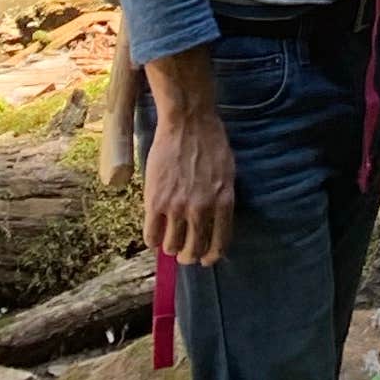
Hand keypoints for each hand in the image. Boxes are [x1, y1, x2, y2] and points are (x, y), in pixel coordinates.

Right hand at [142, 84, 237, 268]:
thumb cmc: (210, 142)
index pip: (219, 244)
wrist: (188, 121)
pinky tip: (155, 230)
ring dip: (169, 246)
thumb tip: (214, 226)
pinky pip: (151, 236)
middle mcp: (202, 209)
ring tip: (169, 238)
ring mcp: (177, 207)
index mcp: (223, 202)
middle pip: (193, 251)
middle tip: (184, 251)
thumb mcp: (227, 173)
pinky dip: (153, 239)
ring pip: (171, 247)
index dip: (211, 256)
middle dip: (188, 255)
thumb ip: (221, 200)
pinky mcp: (155, 202)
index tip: (205, 258)